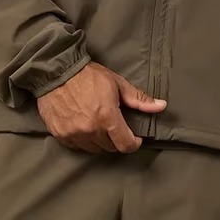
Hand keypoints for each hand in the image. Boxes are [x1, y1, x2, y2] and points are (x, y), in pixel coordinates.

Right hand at [36, 61, 166, 153]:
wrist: (57, 71)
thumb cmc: (88, 75)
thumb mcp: (117, 83)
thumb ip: (139, 99)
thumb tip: (162, 105)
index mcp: (107, 118)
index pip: (125, 145)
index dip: (134, 143)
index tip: (135, 137)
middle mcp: (90, 130)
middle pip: (110, 147)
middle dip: (116, 138)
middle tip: (115, 123)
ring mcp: (74, 135)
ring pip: (94, 148)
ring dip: (100, 139)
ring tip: (98, 123)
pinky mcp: (60, 136)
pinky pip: (78, 145)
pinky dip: (83, 139)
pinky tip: (83, 124)